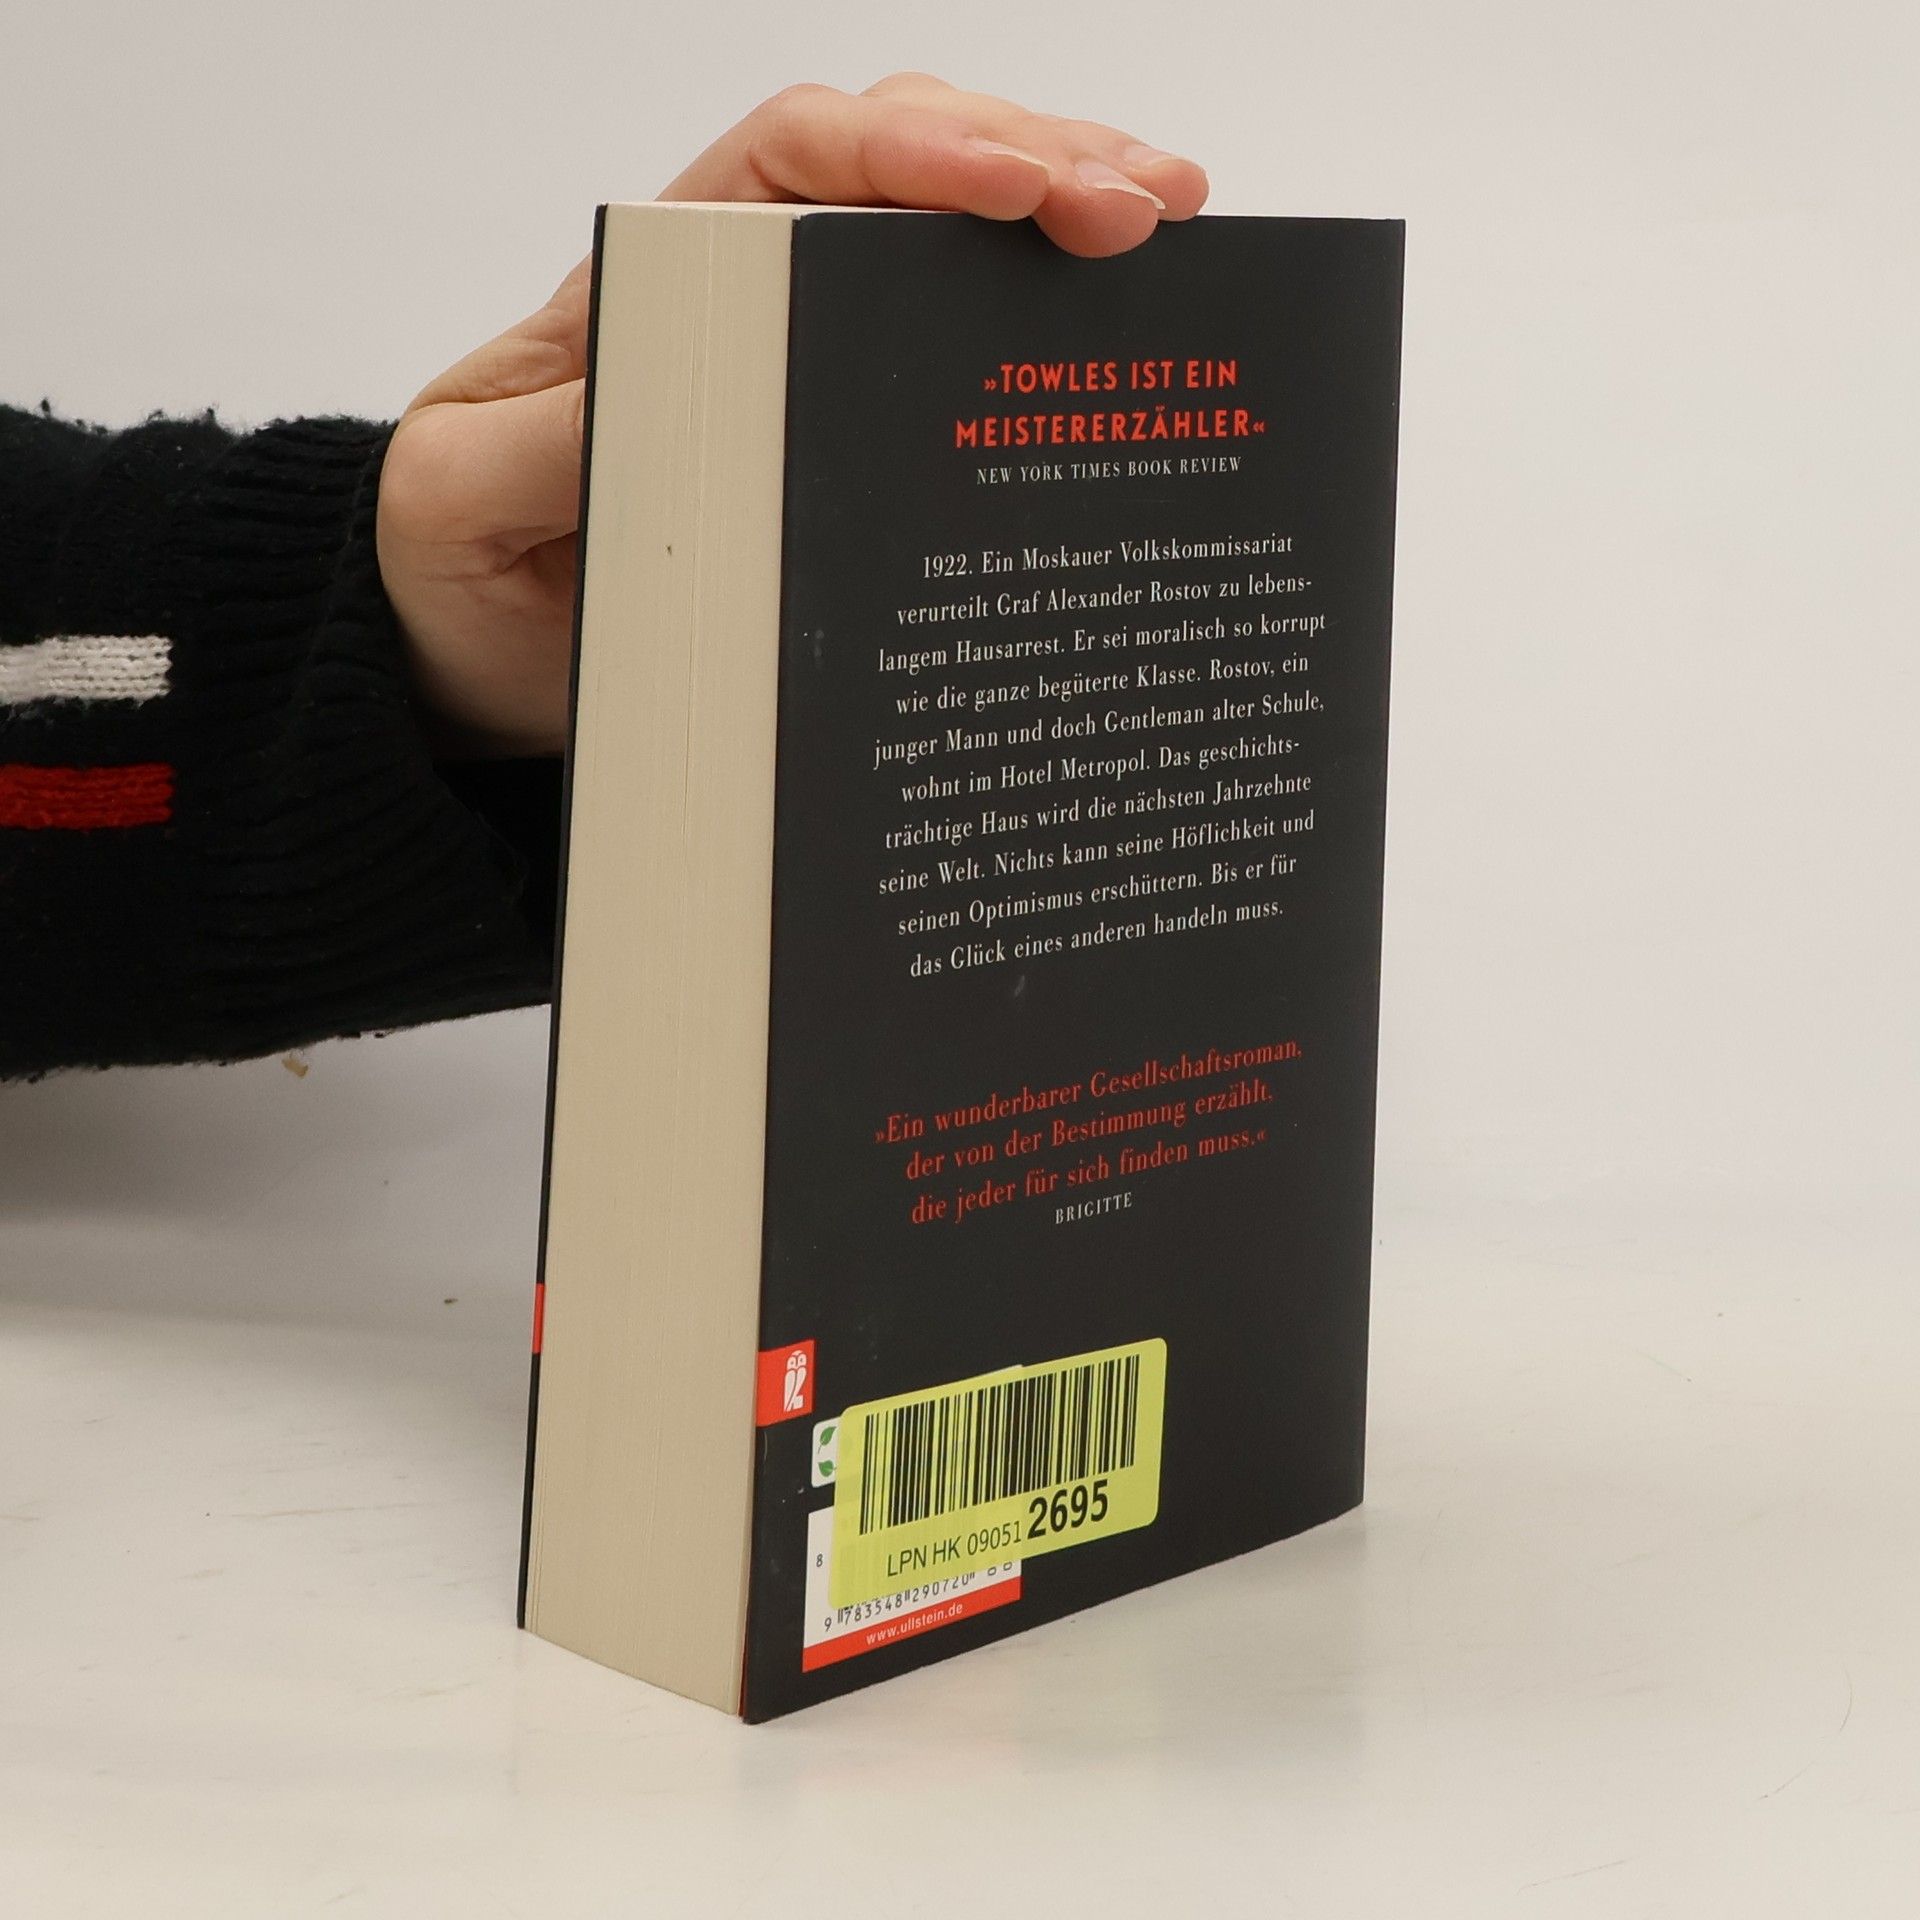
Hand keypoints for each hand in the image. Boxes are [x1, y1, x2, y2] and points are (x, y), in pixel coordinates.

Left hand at [377, 74, 1209, 755]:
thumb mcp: (460, 505)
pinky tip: (1117, 331)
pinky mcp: (834, 443)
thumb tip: (654, 392)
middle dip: (1033, 162)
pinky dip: (1037, 334)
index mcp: (651, 286)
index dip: (907, 156)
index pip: (789, 165)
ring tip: (1174, 227)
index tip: (1015, 186)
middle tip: (1153, 204)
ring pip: (942, 251)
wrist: (468, 656)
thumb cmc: (456, 567)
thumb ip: (538, 449)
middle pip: (898, 176)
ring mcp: (796, 367)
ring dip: (1061, 223)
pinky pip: (947, 362)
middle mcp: (738, 302)